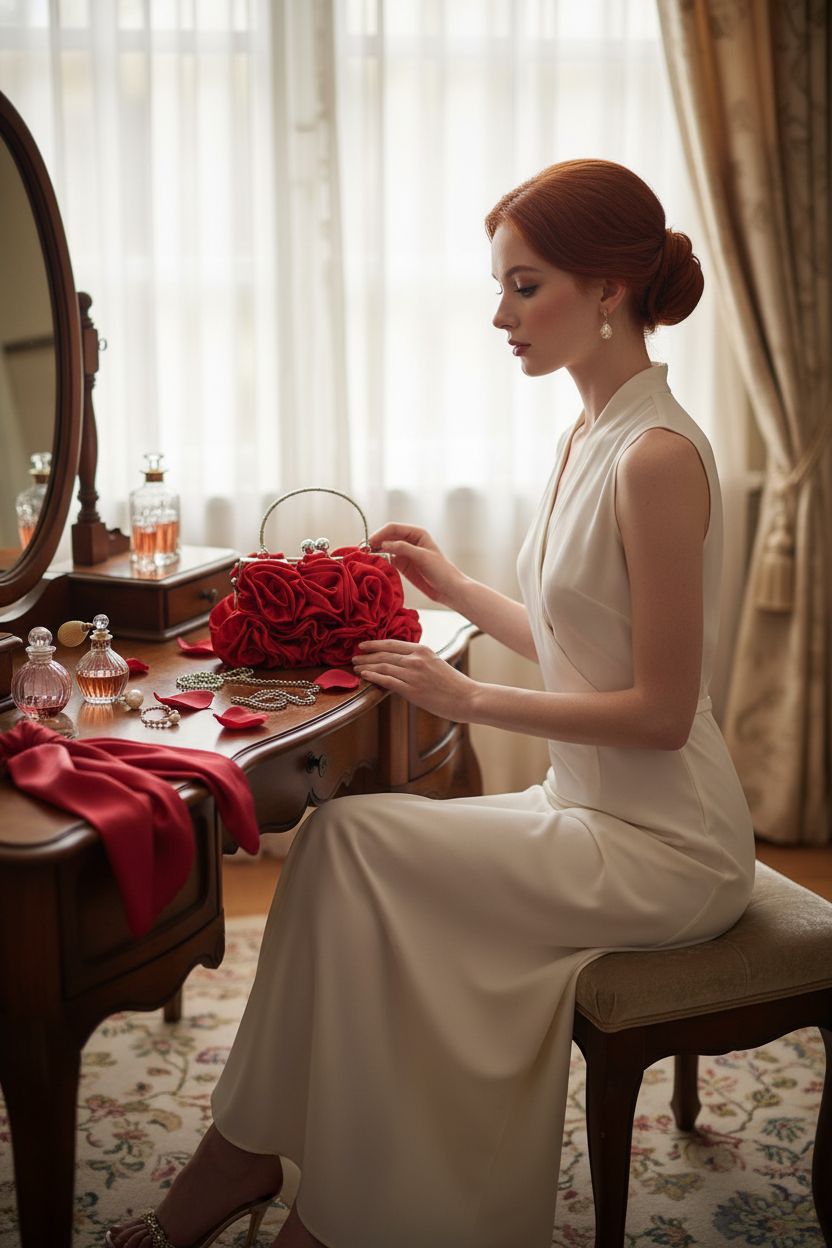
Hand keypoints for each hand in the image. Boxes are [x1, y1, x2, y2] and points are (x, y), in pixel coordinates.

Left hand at [353, 639, 477, 720]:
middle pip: (384, 654)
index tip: (363, 645)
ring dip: (366, 666)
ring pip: (382, 666)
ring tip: (355, 667)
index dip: (375, 644)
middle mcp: (416, 659)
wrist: (468, 698)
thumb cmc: (454, 685)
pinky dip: (373, 677)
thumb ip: (419, 661)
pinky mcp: (412, 690)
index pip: (392, 643)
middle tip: (354, 657)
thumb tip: (402, 664)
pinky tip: (364, 676)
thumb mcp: (436, 664)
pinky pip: (386, 680)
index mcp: (423, 650)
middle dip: (366, 655)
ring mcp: (413, 674)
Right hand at [368, 523, 462, 605]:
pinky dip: (380, 561)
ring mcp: (405, 553)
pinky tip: (374, 564)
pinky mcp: (403, 565)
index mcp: (417, 533)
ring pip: (385, 548)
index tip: (369, 542)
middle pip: (387, 537)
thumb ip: (403, 548)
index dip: (380, 533)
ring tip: (365, 557)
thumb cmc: (441, 570)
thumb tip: (384, 544)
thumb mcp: (422, 557)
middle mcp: (409, 541)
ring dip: (375, 551)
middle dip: (375, 542)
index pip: (393, 528)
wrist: (449, 589)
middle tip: (362, 550)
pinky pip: (388, 560)